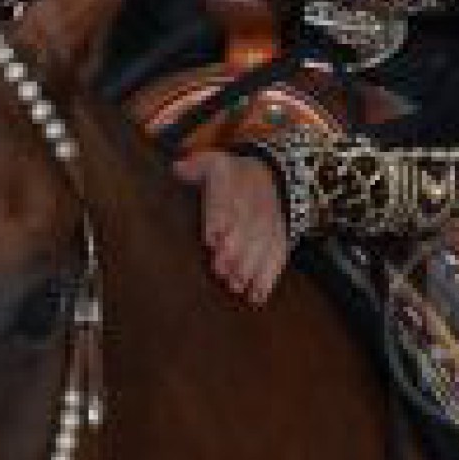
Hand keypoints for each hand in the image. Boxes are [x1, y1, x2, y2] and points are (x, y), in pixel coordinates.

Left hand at [173, 149, 289, 304]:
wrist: (271, 175)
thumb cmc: (229, 176)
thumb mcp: (211, 163)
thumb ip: (194, 168)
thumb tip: (178, 169)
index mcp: (234, 182)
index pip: (226, 198)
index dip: (221, 217)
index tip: (213, 238)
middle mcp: (254, 202)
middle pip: (246, 226)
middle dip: (235, 249)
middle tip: (221, 269)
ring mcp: (270, 222)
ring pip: (262, 244)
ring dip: (250, 266)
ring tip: (236, 285)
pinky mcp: (280, 239)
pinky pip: (278, 257)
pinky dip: (268, 278)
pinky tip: (257, 296)